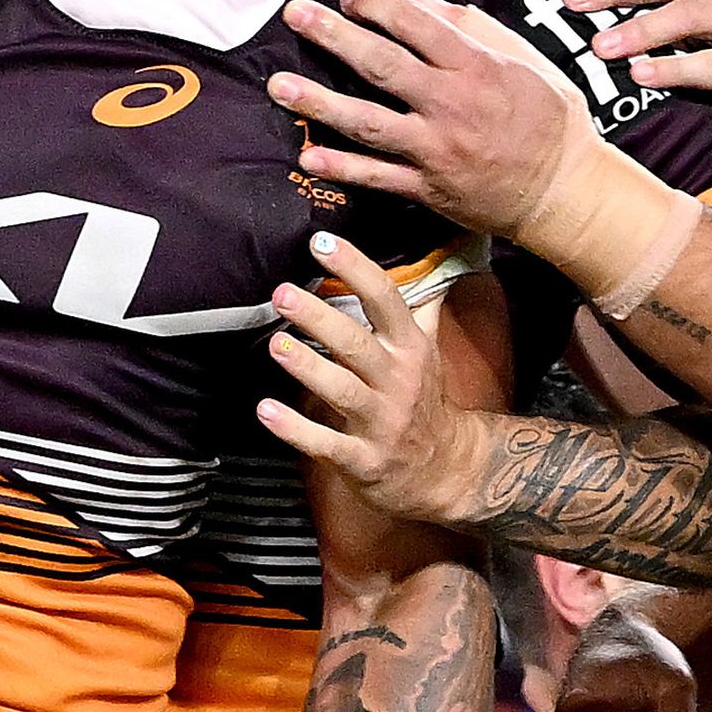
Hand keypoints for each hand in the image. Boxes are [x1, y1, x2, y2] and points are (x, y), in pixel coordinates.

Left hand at [257, 233, 488, 529]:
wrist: (446, 469)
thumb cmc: (424, 400)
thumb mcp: (427, 349)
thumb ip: (420, 304)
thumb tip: (435, 252)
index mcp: (410, 347)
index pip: (385, 299)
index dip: (355, 267)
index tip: (321, 241)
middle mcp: (398, 381)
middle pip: (356, 344)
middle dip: (319, 317)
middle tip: (282, 293)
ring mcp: (381, 422)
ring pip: (342, 391)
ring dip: (307, 367)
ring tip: (275, 345)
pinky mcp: (364, 458)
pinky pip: (326, 443)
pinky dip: (296, 429)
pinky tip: (265, 410)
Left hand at [269, 0, 592, 238]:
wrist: (564, 193)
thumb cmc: (549, 120)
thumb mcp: (522, 61)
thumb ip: (468, 26)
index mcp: (477, 68)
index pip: (416, 27)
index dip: (377, 7)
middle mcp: (452, 106)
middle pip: (382, 65)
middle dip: (334, 36)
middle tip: (294, 14)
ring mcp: (438, 150)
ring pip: (369, 123)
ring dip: (320, 103)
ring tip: (279, 86)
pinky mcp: (429, 189)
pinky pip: (378, 177)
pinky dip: (342, 168)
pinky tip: (307, 156)